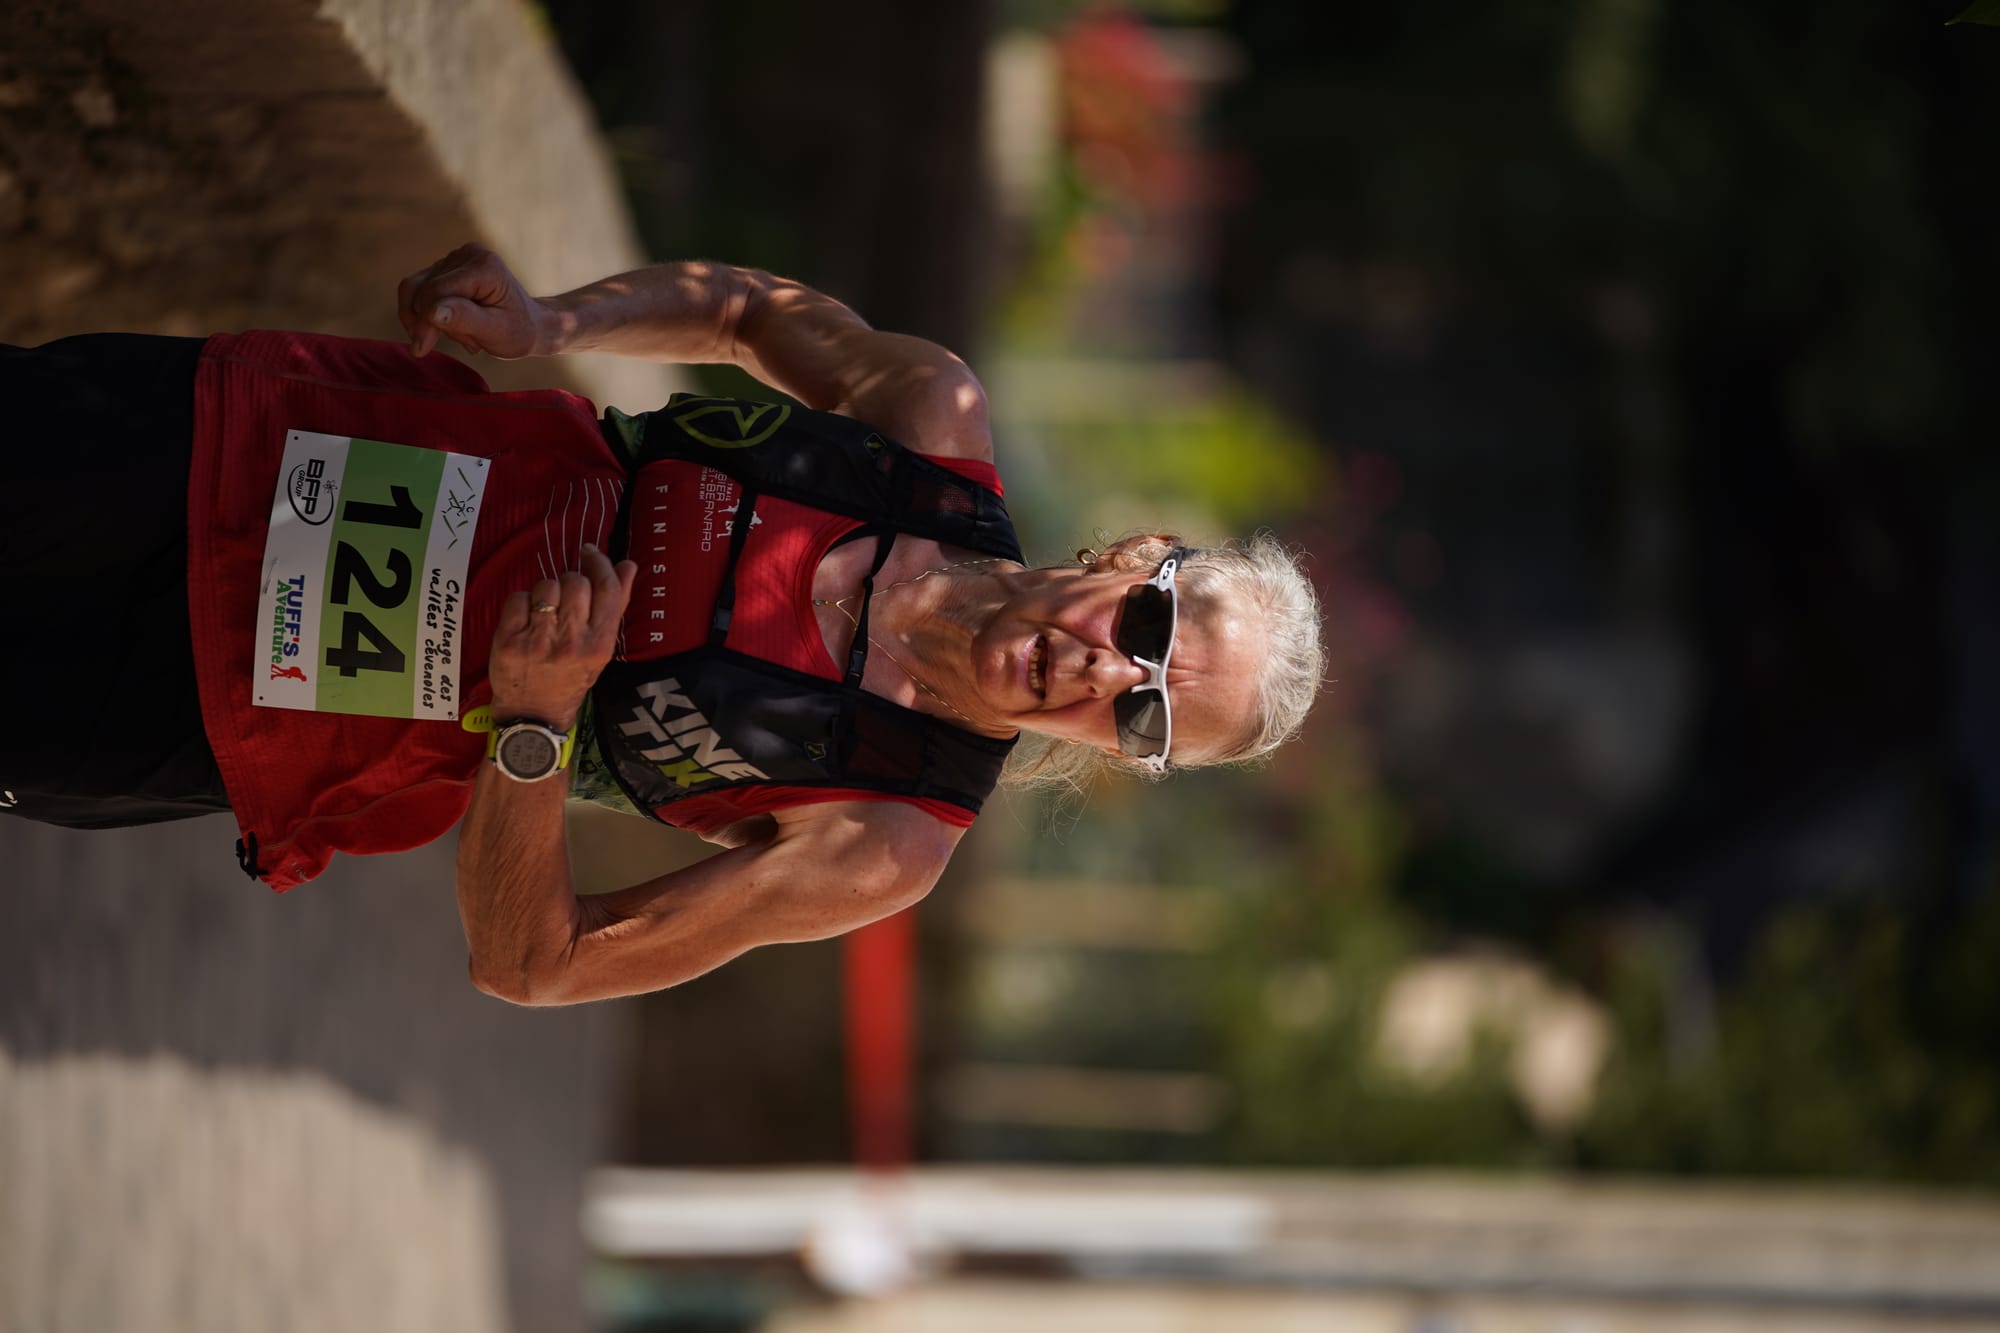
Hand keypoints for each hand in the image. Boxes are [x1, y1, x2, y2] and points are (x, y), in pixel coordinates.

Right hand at [397, 242, 549, 358]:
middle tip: (467, 342)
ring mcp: (455, 258)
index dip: (424, 321)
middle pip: (422, 290)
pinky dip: (430, 314)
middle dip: (432, 323)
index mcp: (484, 266)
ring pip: (417, 291)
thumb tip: (432, 311)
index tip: (422, 349)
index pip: (436, 291)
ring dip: (431, 320)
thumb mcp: (496, 332)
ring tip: (466, 334)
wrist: (531, 325)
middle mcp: (468, 254)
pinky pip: (420, 291)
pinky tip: (456, 326)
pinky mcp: (446, 267)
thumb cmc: (518, 331)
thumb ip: (465, 319)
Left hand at [487, 544, 636, 730]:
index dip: (599, 563)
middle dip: (569, 582)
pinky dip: (521, 602)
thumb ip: (615, 606)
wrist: (534, 714)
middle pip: (575, 582)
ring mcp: (539, 641)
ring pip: (545, 586)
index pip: (606, 589)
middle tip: (564, 598)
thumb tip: (628, 565)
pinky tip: (524, 620)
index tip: (589, 553)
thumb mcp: (600, 649)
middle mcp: (572, 642)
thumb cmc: (571, 678)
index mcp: (599, 644)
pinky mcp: (509, 640)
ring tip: (544, 612)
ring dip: (545, 592)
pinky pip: (518, 597)